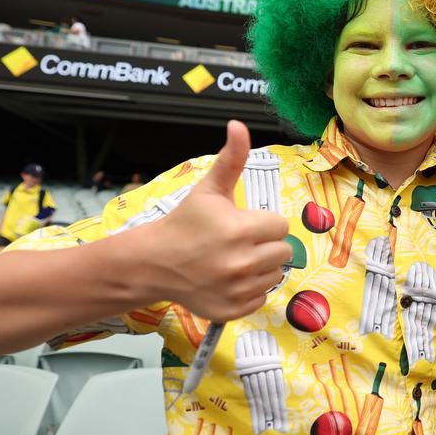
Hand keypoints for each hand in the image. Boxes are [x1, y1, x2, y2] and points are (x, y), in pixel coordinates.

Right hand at [144, 120, 291, 320]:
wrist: (153, 263)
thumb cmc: (184, 223)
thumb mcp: (209, 189)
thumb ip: (231, 158)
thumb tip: (238, 125)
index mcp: (240, 230)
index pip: (280, 226)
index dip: (263, 222)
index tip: (243, 223)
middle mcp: (241, 262)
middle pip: (282, 251)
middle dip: (265, 244)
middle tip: (239, 242)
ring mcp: (236, 289)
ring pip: (273, 275)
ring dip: (260, 267)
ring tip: (233, 259)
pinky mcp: (231, 310)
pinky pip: (260, 299)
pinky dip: (249, 290)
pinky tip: (229, 279)